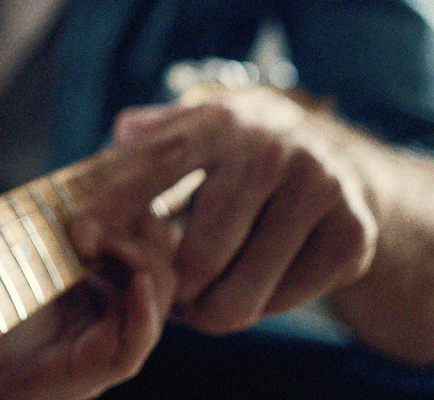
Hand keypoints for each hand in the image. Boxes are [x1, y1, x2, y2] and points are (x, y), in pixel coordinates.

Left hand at [0, 137, 184, 399]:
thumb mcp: (24, 247)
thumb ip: (57, 218)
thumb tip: (90, 163)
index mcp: (104, 281)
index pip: (149, 236)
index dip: (141, 207)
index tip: (122, 181)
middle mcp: (115, 310)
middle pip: (164, 259)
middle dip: (143, 227)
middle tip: (101, 215)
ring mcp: (110, 340)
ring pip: (159, 294)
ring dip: (139, 258)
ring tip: (102, 240)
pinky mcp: (98, 369)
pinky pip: (137, 341)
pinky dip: (144, 310)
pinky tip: (138, 281)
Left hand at [113, 86, 379, 335]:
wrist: (347, 162)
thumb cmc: (247, 152)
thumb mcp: (203, 126)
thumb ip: (158, 132)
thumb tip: (123, 129)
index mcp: (220, 123)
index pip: (155, 168)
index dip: (114, 208)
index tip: (82, 242)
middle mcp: (270, 152)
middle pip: (200, 257)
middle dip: (174, 289)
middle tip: (168, 295)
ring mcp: (317, 191)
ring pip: (240, 293)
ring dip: (212, 311)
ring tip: (203, 301)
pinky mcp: (351, 234)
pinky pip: (284, 302)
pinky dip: (263, 307)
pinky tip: (257, 285)